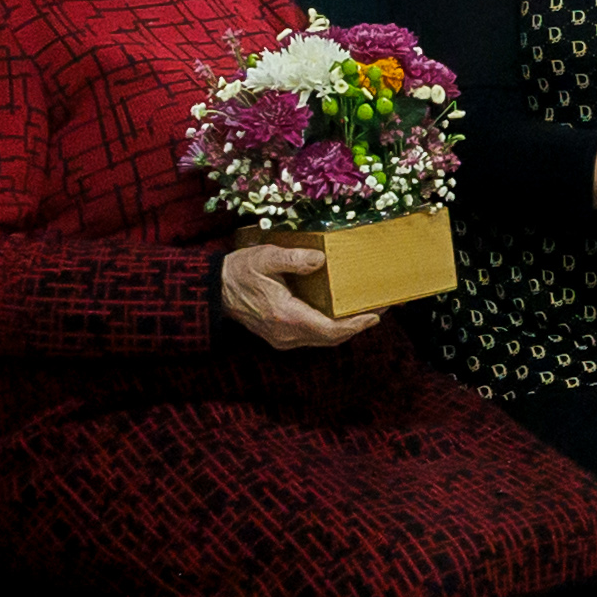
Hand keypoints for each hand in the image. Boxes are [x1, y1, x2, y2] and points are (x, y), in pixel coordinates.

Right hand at [219, 242, 375, 349]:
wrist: (214, 290)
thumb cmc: (239, 272)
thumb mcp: (265, 258)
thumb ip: (293, 259)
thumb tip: (320, 259)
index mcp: (285, 316)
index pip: (329, 329)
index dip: (356, 325)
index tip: (376, 315)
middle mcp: (286, 334)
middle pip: (331, 338)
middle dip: (358, 325)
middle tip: (381, 309)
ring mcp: (283, 338)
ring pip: (323, 339)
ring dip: (347, 328)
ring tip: (368, 310)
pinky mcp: (281, 335)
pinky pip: (314, 336)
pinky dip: (332, 327)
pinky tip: (343, 314)